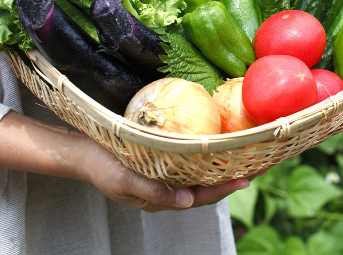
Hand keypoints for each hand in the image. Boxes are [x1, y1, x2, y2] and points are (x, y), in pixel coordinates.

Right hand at [83, 136, 262, 212]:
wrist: (81, 151)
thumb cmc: (100, 165)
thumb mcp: (122, 180)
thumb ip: (153, 192)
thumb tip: (187, 201)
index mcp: (163, 197)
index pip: (202, 197)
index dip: (226, 188)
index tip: (248, 178)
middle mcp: (171, 187)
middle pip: (209, 184)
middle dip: (235, 175)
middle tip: (262, 162)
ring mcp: (168, 173)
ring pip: (203, 171)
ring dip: (226, 163)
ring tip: (249, 152)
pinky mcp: (164, 158)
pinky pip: (192, 158)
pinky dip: (208, 151)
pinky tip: (220, 140)